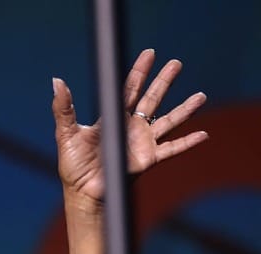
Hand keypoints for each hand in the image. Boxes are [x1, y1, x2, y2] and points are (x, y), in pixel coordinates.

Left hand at [52, 48, 208, 204]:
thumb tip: (57, 82)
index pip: (129, 90)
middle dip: (164, 81)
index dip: (139, 72)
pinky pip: (172, 149)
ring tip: (201, 96)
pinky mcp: (148, 159)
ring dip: (185, 109)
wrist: (82, 192)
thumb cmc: (73, 164)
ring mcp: (142, 142)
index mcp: (112, 118)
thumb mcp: (66, 133)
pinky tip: (203, 134)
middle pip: (151, 99)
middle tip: (176, 63)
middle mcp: (130, 127)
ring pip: (168, 120)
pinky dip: (188, 142)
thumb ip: (63, 108)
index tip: (149, 54)